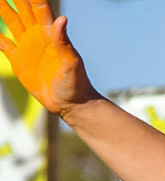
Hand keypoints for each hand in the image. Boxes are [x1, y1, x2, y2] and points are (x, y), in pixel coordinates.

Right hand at [0, 0, 97, 115]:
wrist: (71, 104)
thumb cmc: (75, 83)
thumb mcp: (70, 62)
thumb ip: (63, 41)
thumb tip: (62, 18)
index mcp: (50, 34)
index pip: (39, 8)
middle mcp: (37, 37)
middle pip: (23, 11)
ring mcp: (27, 48)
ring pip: (12, 23)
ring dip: (4, 10)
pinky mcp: (19, 62)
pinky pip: (5, 46)